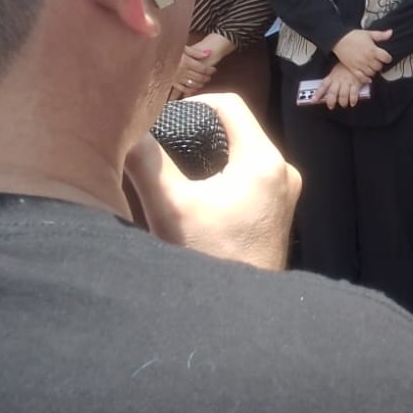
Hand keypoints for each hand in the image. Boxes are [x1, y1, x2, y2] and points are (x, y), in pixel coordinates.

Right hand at [124, 94, 300, 269]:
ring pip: (244, 152)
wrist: (240, 310)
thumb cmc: (210, 257)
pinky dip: (225, 173)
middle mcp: (283, 170)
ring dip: (211, 153)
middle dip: (200, 130)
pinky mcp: (278, 210)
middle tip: (166, 142)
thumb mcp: (170, 206)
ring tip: (177, 167)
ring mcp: (284, 192)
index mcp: (264, 161)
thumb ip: (147, 163)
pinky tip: (198, 192)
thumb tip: (128, 131)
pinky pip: (251, 175)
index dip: (194, 103)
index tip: (166, 119)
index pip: (230, 104)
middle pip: (238, 128)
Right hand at [172, 44, 217, 95]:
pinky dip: (191, 90)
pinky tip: (194, 88)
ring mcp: (177, 78)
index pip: (202, 68)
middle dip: (207, 77)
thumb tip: (208, 54)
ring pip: (193, 84)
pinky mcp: (171, 83)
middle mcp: (182, 71)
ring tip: (204, 81)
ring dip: (201, 84)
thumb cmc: (169, 50)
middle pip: (199, 77)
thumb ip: (195, 52)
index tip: (214, 69)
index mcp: (185, 62)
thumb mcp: (182, 47)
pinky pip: (183, 89)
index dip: (210, 70)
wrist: (155, 57)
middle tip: (209, 76)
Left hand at [315, 63, 365, 108]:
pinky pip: (353, 95)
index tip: (313, 100)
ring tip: (343, 104)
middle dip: (331, 102)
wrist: (357, 61)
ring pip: (342, 96)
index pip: (323, 86)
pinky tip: (352, 103)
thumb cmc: (346, 66)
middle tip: (331, 106)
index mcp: (332, 77)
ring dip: (342, 102)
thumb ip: (332, 79)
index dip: (318, 94)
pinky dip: (352, 100)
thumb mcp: (336, 70)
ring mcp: (347, 82)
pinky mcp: (356, 84)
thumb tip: (326, 90)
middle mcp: (338, 80)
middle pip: (332, 93)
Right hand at [332, 28, 393, 82]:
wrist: (338, 39)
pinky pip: (362, 77)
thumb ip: (380, 35)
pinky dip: (366, 79)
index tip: (386, 57)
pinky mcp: (353, 69)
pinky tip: (368, 77)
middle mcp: (367, 59)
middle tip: (378, 61)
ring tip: (372, 66)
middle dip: (380, 64)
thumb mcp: (368, 33)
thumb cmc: (353, 36)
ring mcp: (360, 65)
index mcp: (373, 50)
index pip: (386, 58)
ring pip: (372, 73)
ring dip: (373, 70)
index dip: (387, 58)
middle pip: (379, 67)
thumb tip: (391, 33)